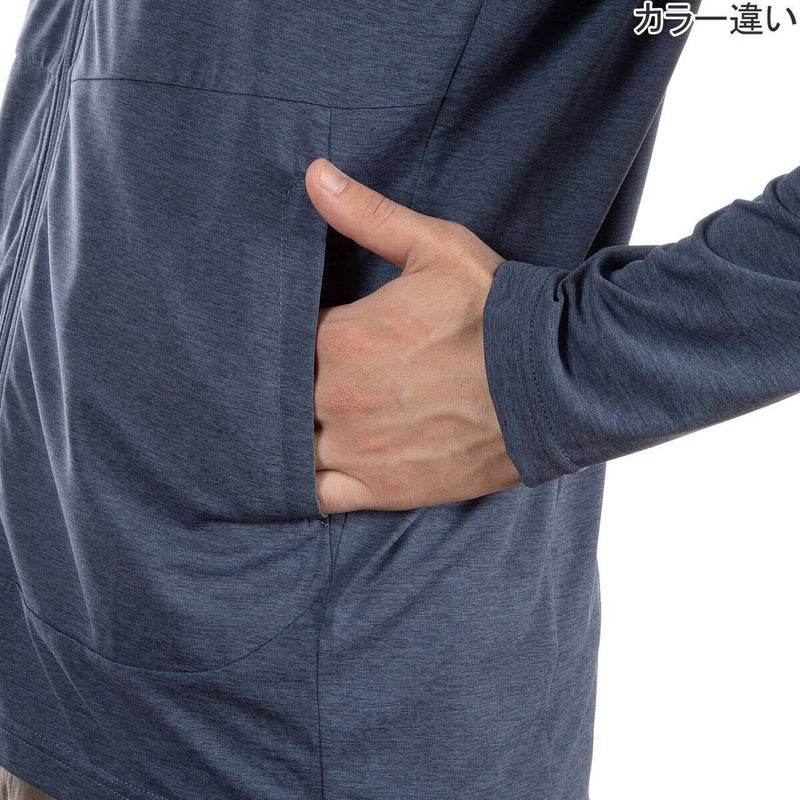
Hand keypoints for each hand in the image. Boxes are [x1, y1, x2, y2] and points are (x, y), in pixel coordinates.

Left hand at [305, 158, 521, 512]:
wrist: (551, 382)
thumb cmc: (494, 312)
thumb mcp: (436, 248)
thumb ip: (369, 215)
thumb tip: (313, 174)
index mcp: (341, 337)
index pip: (287, 339)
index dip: (300, 339)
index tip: (317, 339)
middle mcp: (335, 395)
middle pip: (284, 393)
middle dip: (293, 385)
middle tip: (315, 379)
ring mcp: (354, 447)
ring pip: (291, 444)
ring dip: (292, 432)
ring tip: (306, 421)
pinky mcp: (378, 488)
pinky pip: (316, 494)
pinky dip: (304, 485)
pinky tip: (308, 470)